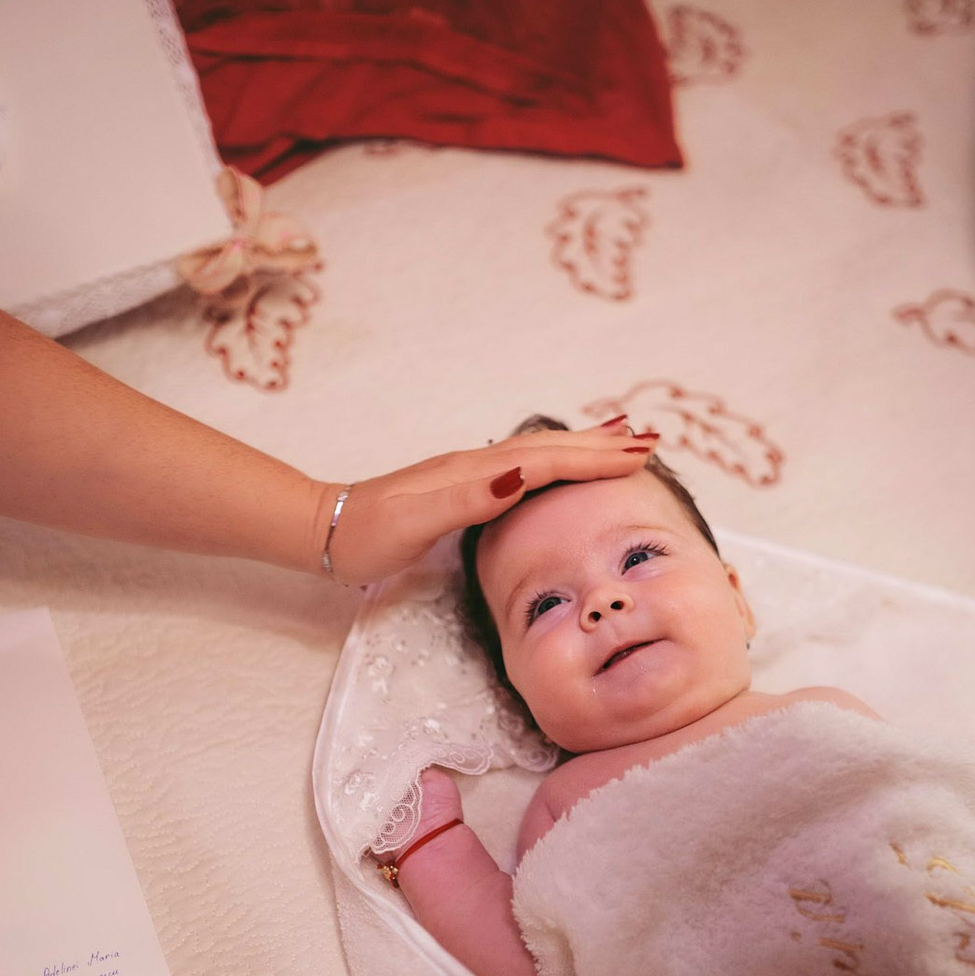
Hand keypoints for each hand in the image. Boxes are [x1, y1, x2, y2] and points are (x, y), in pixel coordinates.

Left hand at [319, 418, 648, 582]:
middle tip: (649, 441)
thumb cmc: (368, 535)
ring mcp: (470, 474)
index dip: (593, 458)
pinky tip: (558, 464)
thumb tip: (517, 476)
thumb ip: (467, 499)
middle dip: (600, 445)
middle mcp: (477, 466)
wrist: (325, 528)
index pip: (546, 462)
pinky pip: (525, 466)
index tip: (639, 454)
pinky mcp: (463, 486)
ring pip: (540, 453)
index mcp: (474, 474)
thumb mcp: (415, 523)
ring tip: (621, 440)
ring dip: (582, 447)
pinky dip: (555, 460)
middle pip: (550, 449)